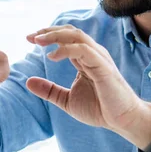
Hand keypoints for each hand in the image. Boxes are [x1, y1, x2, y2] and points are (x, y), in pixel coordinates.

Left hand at [25, 25, 150, 151]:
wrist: (123, 120)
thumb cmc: (100, 109)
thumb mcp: (67, 100)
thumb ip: (49, 90)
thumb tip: (28, 82)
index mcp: (85, 58)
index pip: (66, 37)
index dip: (48, 35)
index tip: (29, 39)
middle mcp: (93, 54)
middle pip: (70, 31)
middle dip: (49, 31)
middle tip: (30, 37)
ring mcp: (99, 58)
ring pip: (77, 35)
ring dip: (55, 36)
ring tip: (38, 41)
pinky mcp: (103, 66)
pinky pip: (83, 50)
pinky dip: (66, 49)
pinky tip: (51, 56)